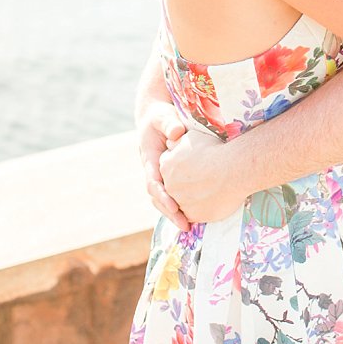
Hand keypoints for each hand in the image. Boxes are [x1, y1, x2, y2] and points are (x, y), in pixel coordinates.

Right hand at [138, 102, 189, 231]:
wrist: (156, 117)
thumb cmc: (161, 117)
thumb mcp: (163, 117)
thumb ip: (169, 123)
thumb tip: (176, 133)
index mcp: (149, 158)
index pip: (153, 181)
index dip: (163, 196)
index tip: (174, 207)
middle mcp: (152, 170)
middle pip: (157, 196)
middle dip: (169, 212)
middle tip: (185, 225)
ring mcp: (159, 175)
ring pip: (162, 199)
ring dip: (173, 214)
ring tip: (188, 227)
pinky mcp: (168, 177)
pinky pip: (172, 195)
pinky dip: (179, 207)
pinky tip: (193, 216)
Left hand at [159, 126, 243, 224]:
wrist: (233, 170)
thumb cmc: (213, 150)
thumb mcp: (190, 137)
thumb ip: (176, 143)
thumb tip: (170, 145)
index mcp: (166, 166)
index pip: (169, 168)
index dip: (181, 167)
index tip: (193, 167)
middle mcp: (169, 186)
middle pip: (174, 186)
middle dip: (185, 183)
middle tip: (201, 180)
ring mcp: (180, 202)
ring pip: (183, 201)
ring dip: (192, 197)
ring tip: (208, 190)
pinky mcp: (193, 215)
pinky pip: (193, 214)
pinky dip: (201, 209)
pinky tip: (211, 201)